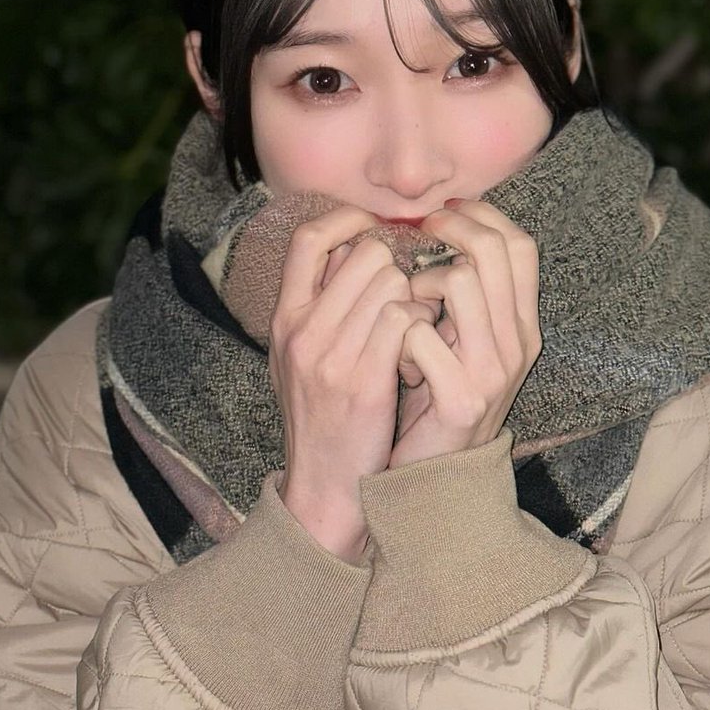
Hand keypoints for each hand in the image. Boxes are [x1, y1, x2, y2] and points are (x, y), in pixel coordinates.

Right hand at [271, 206, 434, 558]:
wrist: (324, 488)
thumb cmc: (321, 418)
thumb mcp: (301, 357)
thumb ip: (320, 305)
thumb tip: (351, 251)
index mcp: (284, 318)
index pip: (309, 238)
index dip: (349, 221)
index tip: (378, 228)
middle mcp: (301, 329)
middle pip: (365, 254)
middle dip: (398, 269)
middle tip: (409, 299)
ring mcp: (331, 355)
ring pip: (391, 282)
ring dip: (416, 299)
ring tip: (416, 333)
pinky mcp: (364, 381)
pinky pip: (405, 318)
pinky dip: (424, 328)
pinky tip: (421, 355)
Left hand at [391, 201, 541, 468]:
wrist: (434, 481)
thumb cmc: (435, 403)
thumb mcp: (461, 345)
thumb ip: (459, 299)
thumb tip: (433, 234)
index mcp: (520, 327)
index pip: (520, 246)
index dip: (482, 216)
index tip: (445, 212)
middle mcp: (517, 345)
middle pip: (494, 252)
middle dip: (448, 230)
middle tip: (417, 234)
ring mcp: (492, 372)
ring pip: (461, 280)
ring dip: (420, 283)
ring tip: (405, 308)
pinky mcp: (460, 399)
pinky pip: (420, 332)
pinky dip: (398, 334)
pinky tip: (394, 357)